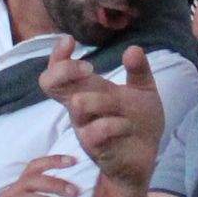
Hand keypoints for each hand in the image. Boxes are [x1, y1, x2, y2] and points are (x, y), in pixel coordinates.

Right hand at [39, 40, 164, 190]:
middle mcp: (79, 108)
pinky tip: (128, 125)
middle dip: (65, 70)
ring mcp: (84, 128)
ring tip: (121, 103)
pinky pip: (96, 131)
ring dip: (102, 99)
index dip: (57, 56)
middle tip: (89, 69)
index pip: (58, 71)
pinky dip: (116, 124)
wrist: (147, 155)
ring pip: (77, 105)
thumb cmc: (138, 121)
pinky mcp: (96, 148)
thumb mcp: (144, 90)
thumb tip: (133, 48)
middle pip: (50, 84)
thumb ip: (138, 70)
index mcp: (87, 91)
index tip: (70, 41)